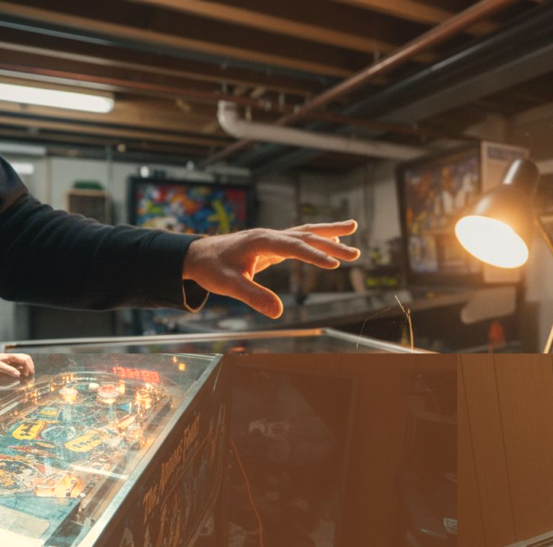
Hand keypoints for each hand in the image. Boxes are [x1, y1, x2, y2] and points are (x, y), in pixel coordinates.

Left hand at [0, 353, 34, 377]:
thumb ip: (9, 370)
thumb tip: (18, 374)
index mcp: (12, 356)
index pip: (24, 360)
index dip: (27, 367)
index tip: (26, 374)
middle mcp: (15, 356)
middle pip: (27, 358)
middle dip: (30, 366)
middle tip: (31, 373)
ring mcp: (15, 357)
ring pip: (26, 359)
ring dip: (29, 365)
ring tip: (29, 372)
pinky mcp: (14, 360)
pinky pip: (22, 361)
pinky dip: (26, 365)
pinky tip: (24, 370)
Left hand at [182, 221, 360, 318]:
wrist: (197, 256)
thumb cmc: (212, 268)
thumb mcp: (229, 286)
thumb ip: (253, 297)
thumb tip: (277, 313)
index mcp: (261, 241)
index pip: (293, 247)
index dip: (314, 255)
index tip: (334, 264)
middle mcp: (270, 235)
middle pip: (306, 236)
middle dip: (331, 244)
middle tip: (355, 254)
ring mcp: (272, 237)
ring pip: (306, 231)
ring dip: (329, 232)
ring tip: (353, 227)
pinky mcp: (273, 243)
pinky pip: (300, 237)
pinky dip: (318, 237)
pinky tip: (332, 238)